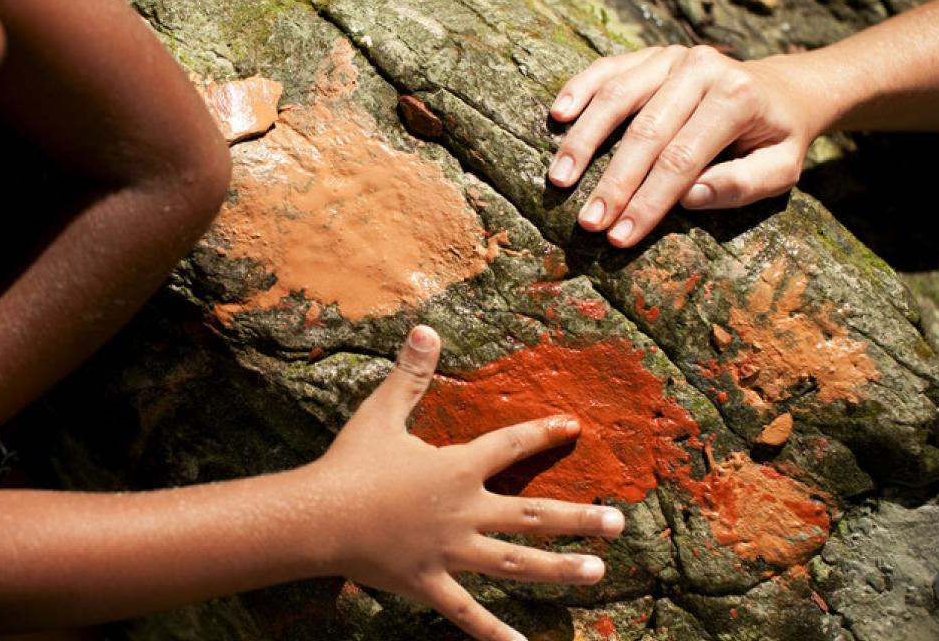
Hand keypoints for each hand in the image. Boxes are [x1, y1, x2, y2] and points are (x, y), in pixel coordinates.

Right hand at [312, 326, 624, 640]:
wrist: (319, 517)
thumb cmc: (351, 462)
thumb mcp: (382, 411)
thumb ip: (411, 373)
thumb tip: (427, 328)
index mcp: (457, 469)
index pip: (510, 446)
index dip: (543, 434)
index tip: (573, 427)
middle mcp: (465, 512)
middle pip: (533, 514)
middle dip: (580, 517)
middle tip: (619, 521)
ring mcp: (451, 552)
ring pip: (516, 564)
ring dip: (559, 568)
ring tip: (598, 572)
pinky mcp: (429, 583)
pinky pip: (467, 613)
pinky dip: (493, 632)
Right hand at [547, 45, 818, 246]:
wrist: (782, 88)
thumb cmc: (776, 138)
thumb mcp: (781, 169)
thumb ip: (743, 184)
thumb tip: (689, 197)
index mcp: (738, 97)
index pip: (682, 159)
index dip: (649, 200)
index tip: (621, 236)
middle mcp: (702, 68)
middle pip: (645, 131)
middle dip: (613, 182)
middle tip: (588, 221)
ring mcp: (671, 57)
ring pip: (617, 98)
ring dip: (584, 141)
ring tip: (560, 179)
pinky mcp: (649, 55)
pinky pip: (606, 68)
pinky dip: (579, 90)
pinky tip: (558, 116)